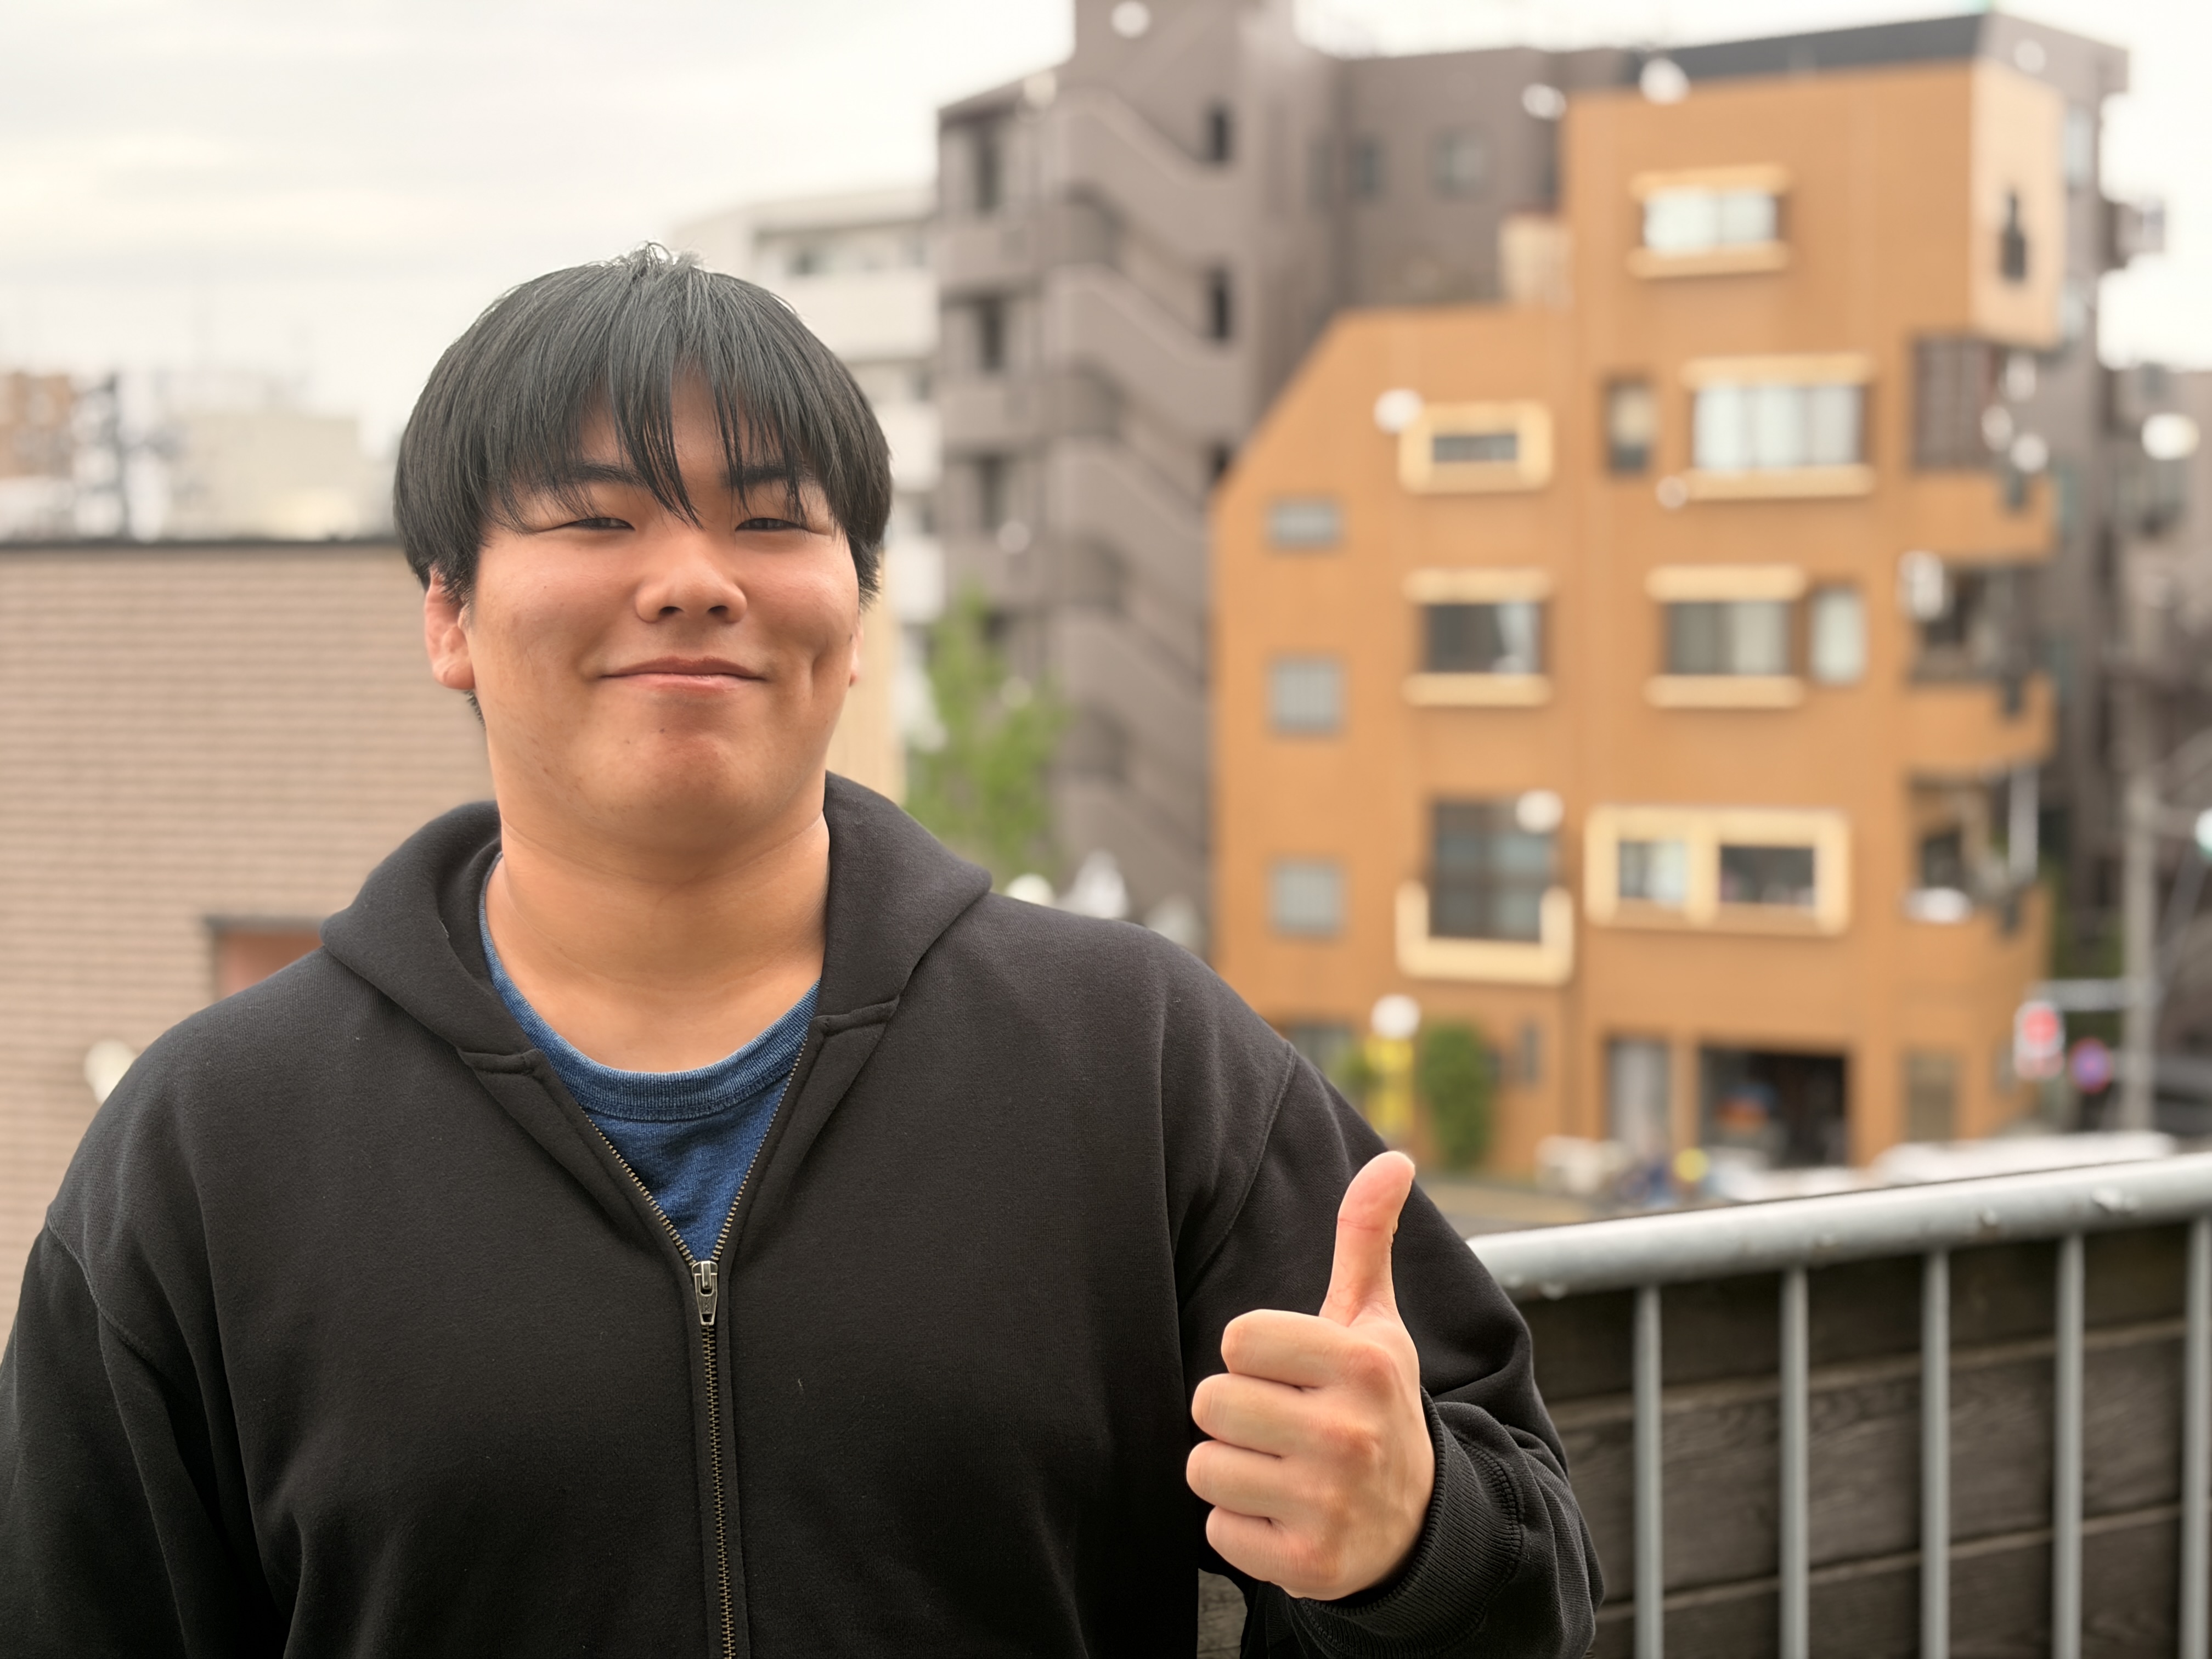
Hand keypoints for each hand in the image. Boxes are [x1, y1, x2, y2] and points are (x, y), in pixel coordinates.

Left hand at [1187, 1151, 1434, 1600]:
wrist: (1417, 1523)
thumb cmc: (1374, 1404)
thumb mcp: (1375, 1323)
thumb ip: (1365, 1238)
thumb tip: (1393, 1158)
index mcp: (1362, 1364)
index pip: (1237, 1339)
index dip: (1252, 1354)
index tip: (1290, 1371)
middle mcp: (1350, 1434)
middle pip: (1211, 1402)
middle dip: (1235, 1412)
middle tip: (1281, 1422)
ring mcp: (1330, 1503)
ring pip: (1204, 1466)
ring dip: (1231, 1468)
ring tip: (1280, 1466)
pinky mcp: (1308, 1564)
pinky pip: (1218, 1529)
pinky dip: (1241, 1524)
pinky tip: (1284, 1513)